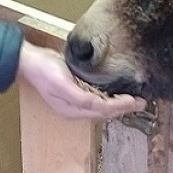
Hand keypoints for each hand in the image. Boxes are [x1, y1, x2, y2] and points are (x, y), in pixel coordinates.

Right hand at [16, 41, 146, 119]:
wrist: (30, 60)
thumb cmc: (44, 71)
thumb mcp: (61, 84)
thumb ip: (80, 98)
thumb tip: (99, 105)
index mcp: (73, 110)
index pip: (103, 111)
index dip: (120, 106)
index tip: (135, 101)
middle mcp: (76, 109)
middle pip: (105, 111)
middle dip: (123, 108)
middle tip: (142, 102)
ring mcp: (75, 100)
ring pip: (103, 106)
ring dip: (118, 103)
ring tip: (134, 99)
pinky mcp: (75, 89)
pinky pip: (97, 97)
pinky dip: (109, 96)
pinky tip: (116, 91)